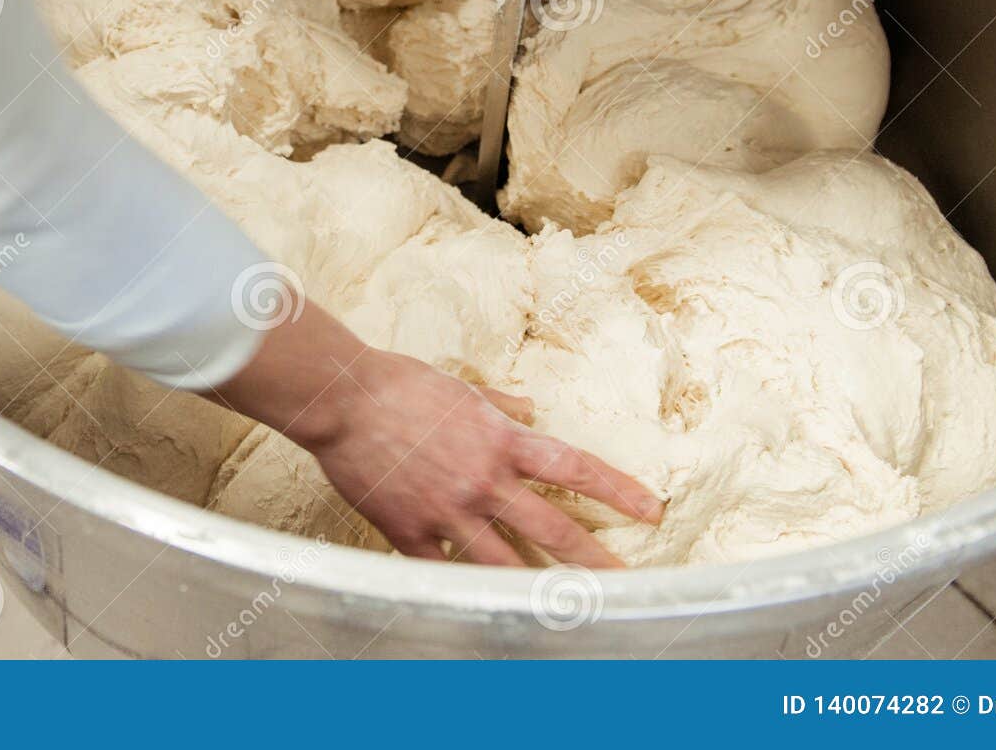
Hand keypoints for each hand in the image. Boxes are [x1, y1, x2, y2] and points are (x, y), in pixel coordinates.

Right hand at [210, 299, 662, 564]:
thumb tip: (529, 408)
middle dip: (594, 558)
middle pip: (552, 528)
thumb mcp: (462, 386)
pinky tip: (481, 607)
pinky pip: (443, 571)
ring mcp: (448, 512)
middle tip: (625, 581)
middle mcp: (483, 481)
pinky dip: (462, 587)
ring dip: (537, 588)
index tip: (650, 508)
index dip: (617, 490)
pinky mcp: (410, 532)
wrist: (345, 399)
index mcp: (501, 440)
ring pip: (504, 563)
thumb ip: (501, 404)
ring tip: (565, 611)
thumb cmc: (401, 384)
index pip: (574, 468)